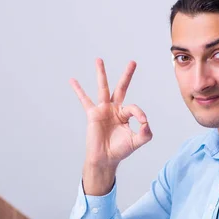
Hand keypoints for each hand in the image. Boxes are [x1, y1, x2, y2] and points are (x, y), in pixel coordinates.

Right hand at [70, 59, 152, 193]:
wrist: (105, 159)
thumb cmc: (120, 150)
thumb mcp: (137, 141)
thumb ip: (146, 132)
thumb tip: (146, 122)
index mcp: (125, 114)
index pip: (134, 107)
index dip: (139, 113)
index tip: (143, 122)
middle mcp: (114, 109)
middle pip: (121, 88)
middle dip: (127, 75)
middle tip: (133, 62)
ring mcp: (103, 110)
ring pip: (103, 88)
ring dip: (101, 73)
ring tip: (99, 60)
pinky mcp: (92, 114)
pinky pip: (84, 100)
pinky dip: (78, 90)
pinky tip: (73, 80)